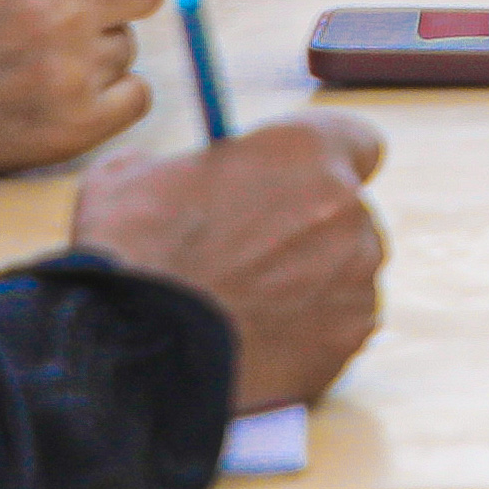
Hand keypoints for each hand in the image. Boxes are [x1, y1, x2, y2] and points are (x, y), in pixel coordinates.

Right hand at [71, 112, 391, 409]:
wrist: (138, 348)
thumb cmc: (133, 251)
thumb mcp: (131, 176)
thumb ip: (176, 165)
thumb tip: (169, 173)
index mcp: (306, 151)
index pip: (357, 140)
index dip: (324, 162)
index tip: (297, 180)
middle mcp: (349, 210)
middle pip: (347, 212)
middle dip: (309, 229)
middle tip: (255, 252)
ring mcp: (357, 278)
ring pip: (345, 272)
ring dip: (309, 282)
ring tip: (247, 306)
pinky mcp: (350, 337)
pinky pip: (337, 325)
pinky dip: (307, 333)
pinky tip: (259, 340)